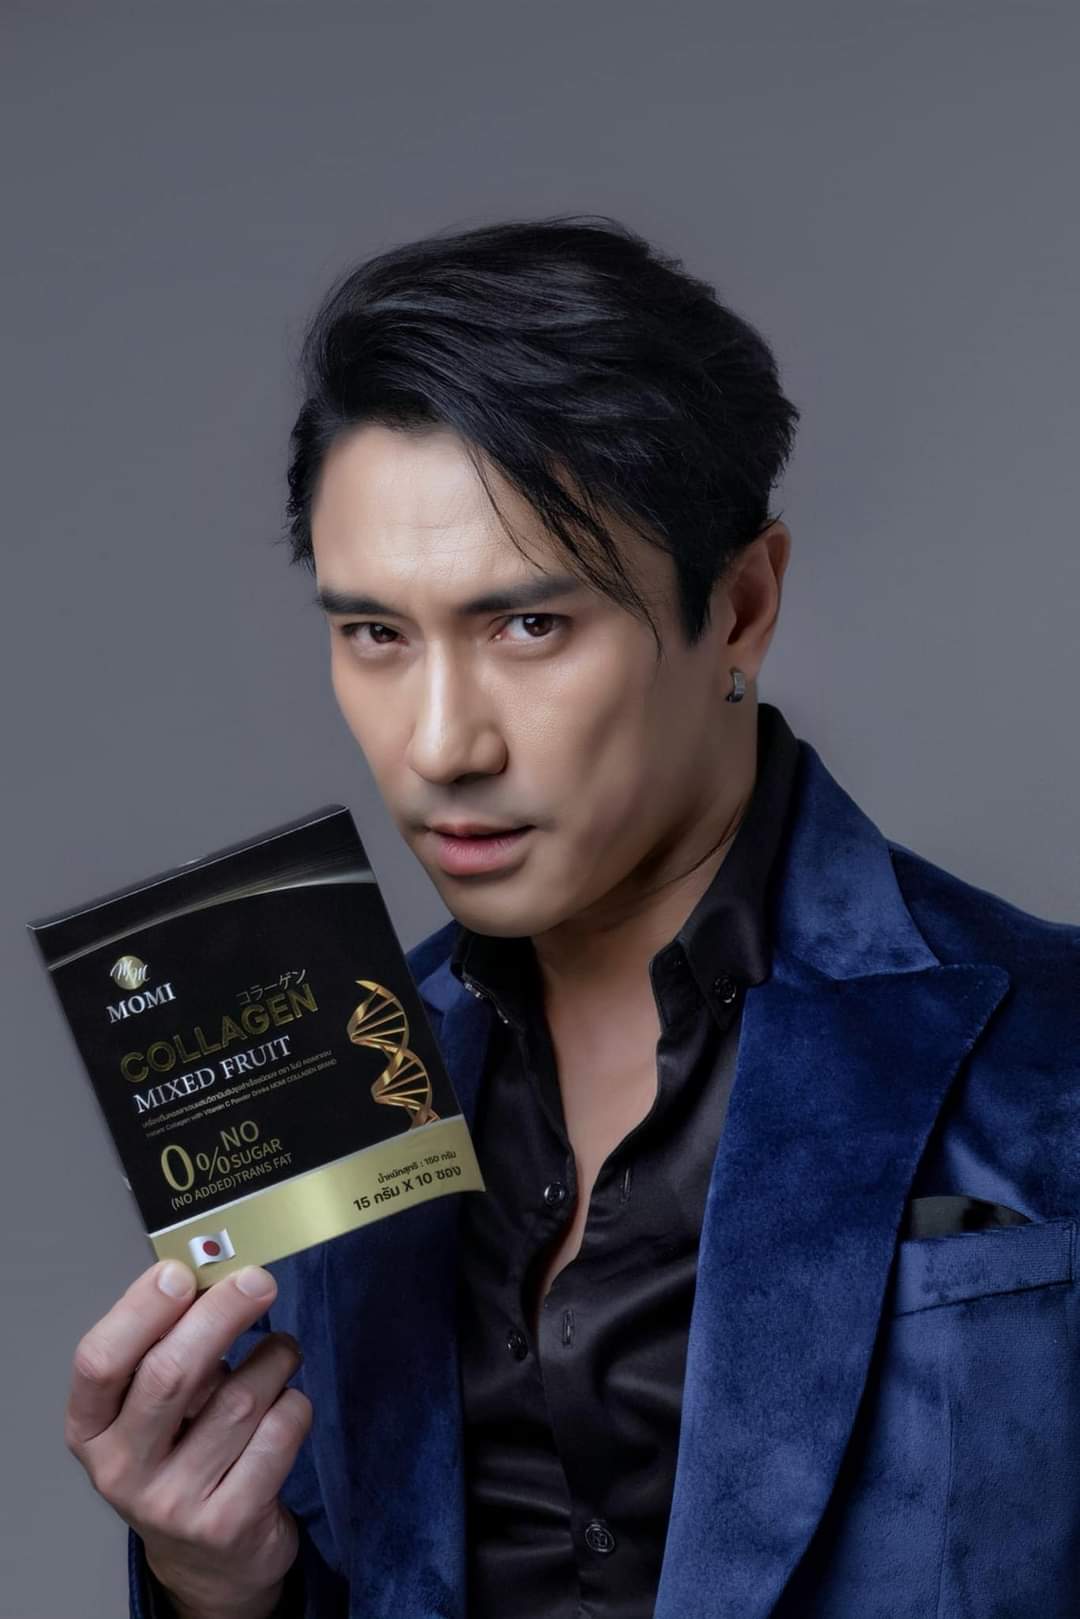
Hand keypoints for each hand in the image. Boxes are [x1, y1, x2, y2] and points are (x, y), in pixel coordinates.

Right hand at [65, 1259, 311, 1618]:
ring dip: (274, 1359)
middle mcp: (121, 1470)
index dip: (139, 1311)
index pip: (98, 1362)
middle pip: (170, 1374)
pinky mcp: (228, 1522)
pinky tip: (287, 1403)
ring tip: (281, 1353)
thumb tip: (210, 1274)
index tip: (179, 1272)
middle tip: (258, 1281)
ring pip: (239, 1400)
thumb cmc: (182, 1452)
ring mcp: (173, 1503)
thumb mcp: (153, 1409)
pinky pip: (279, 1433)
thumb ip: (167, 1347)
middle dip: (221, 1313)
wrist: (209, 1558)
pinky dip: (295, 1403)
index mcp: (91, 1429)